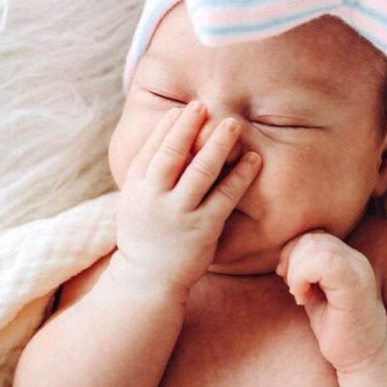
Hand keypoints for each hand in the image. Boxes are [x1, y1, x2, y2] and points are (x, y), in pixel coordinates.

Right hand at [115, 102, 260, 295]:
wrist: (148, 280)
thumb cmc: (144, 235)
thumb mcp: (134, 202)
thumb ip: (147, 173)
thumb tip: (164, 137)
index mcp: (136, 188)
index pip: (152, 150)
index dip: (167, 128)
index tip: (182, 110)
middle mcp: (155, 198)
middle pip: (173, 154)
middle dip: (189, 127)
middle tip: (204, 106)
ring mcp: (180, 213)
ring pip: (202, 170)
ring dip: (219, 143)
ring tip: (233, 123)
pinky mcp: (204, 228)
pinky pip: (226, 196)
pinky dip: (240, 175)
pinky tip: (252, 159)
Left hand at [277, 230, 386, 371]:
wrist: (366, 357)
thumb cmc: (338, 329)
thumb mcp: (316, 292)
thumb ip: (305, 270)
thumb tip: (284, 256)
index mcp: (347, 258)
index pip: (313, 235)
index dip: (294, 252)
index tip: (289, 279)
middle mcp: (355, 259)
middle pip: (311, 238)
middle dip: (293, 262)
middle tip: (296, 290)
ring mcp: (357, 271)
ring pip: (315, 247)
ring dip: (297, 272)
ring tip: (302, 296)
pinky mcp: (354, 286)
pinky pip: (322, 264)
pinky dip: (302, 278)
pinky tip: (305, 299)